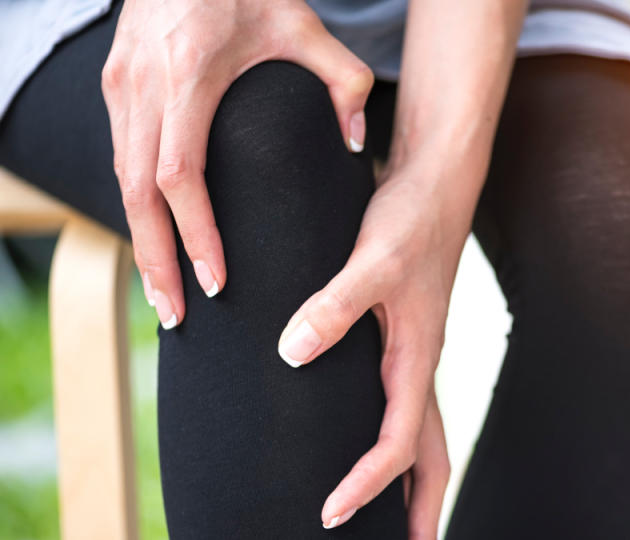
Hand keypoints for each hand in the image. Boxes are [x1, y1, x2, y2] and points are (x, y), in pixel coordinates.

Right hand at [102, 0, 373, 327]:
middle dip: (155, 260)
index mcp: (189, 74)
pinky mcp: (114, 85)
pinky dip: (135, 207)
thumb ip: (343, 84)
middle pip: (135, 194)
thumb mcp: (304, 27)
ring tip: (163, 293)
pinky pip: (118, 159)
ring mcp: (119, 85)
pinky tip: (155, 240)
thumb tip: (358, 147)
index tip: (216, 280)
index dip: (194, 234)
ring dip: (139, 241)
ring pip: (117, 181)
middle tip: (175, 316)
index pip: (178, 174)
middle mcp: (142, 84)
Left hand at [277, 161, 466, 535]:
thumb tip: (292, 353)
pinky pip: (405, 406)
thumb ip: (336, 305)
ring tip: (396, 520)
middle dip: (420, 510)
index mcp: (417, 356)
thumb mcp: (374, 257)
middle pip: (429, 456)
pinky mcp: (403, 335)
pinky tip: (369, 440)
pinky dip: (396, 441)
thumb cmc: (411, 216)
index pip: (398, 444)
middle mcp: (419, 363)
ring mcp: (414, 352)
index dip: (366, 484)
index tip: (330, 515)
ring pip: (422, 435)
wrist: (436, 180)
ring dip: (410, 483)